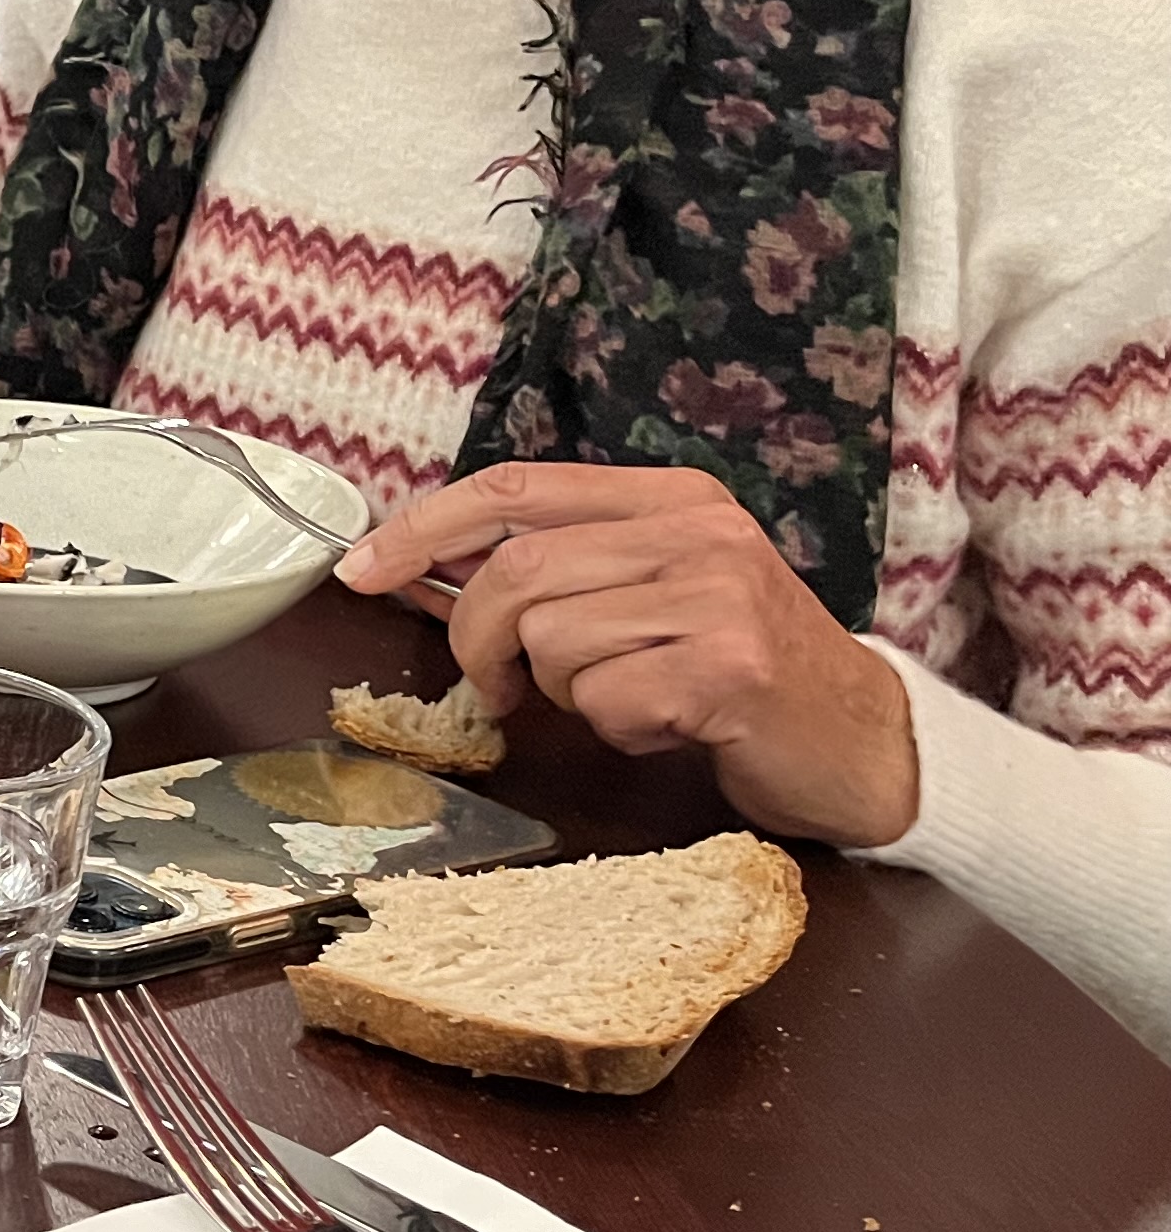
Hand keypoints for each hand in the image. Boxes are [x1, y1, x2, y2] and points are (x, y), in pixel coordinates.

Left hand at [338, 462, 919, 846]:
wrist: (870, 744)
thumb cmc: (742, 673)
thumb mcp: (658, 592)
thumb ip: (564, 569)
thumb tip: (426, 571)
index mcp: (670, 498)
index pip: (512, 488)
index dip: (423, 527)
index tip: (362, 568)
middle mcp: (696, 532)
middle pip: (515, 570)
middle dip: (477, 640)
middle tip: (495, 686)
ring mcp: (718, 596)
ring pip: (552, 640)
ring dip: (566, 692)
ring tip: (633, 698)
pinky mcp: (729, 669)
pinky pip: (604, 699)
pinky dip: (618, 728)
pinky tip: (672, 726)